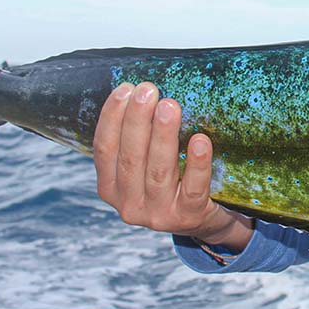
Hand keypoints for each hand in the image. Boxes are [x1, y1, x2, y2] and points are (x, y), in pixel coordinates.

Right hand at [93, 82, 252, 250]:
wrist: (204, 220)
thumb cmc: (172, 182)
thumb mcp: (145, 167)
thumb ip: (138, 141)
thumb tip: (140, 91)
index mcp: (110, 188)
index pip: (104, 150)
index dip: (112, 118)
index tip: (125, 89)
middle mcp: (129, 205)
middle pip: (130, 158)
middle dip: (137, 120)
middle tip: (148, 90)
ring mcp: (158, 215)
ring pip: (159, 171)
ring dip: (163, 135)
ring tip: (169, 106)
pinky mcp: (188, 216)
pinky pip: (193, 187)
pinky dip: (197, 163)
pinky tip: (200, 140)